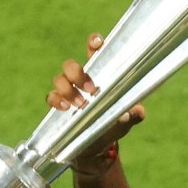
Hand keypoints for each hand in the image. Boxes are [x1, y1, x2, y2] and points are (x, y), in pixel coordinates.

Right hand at [47, 33, 145, 165]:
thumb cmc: (116, 122)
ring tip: (81, 104)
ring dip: (68, 89)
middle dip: (77, 73)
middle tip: (91, 90)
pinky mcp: (60, 104)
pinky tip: (66, 108)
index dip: (94, 42)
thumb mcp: (129, 118)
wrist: (101, 144)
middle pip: (71, 65)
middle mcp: (82, 79)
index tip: (97, 43)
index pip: (95, 52)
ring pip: (59, 79)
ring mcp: (69, 90)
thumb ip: (134, 113)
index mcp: (102, 74)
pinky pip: (51, 96)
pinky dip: (56, 100)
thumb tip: (135, 112)